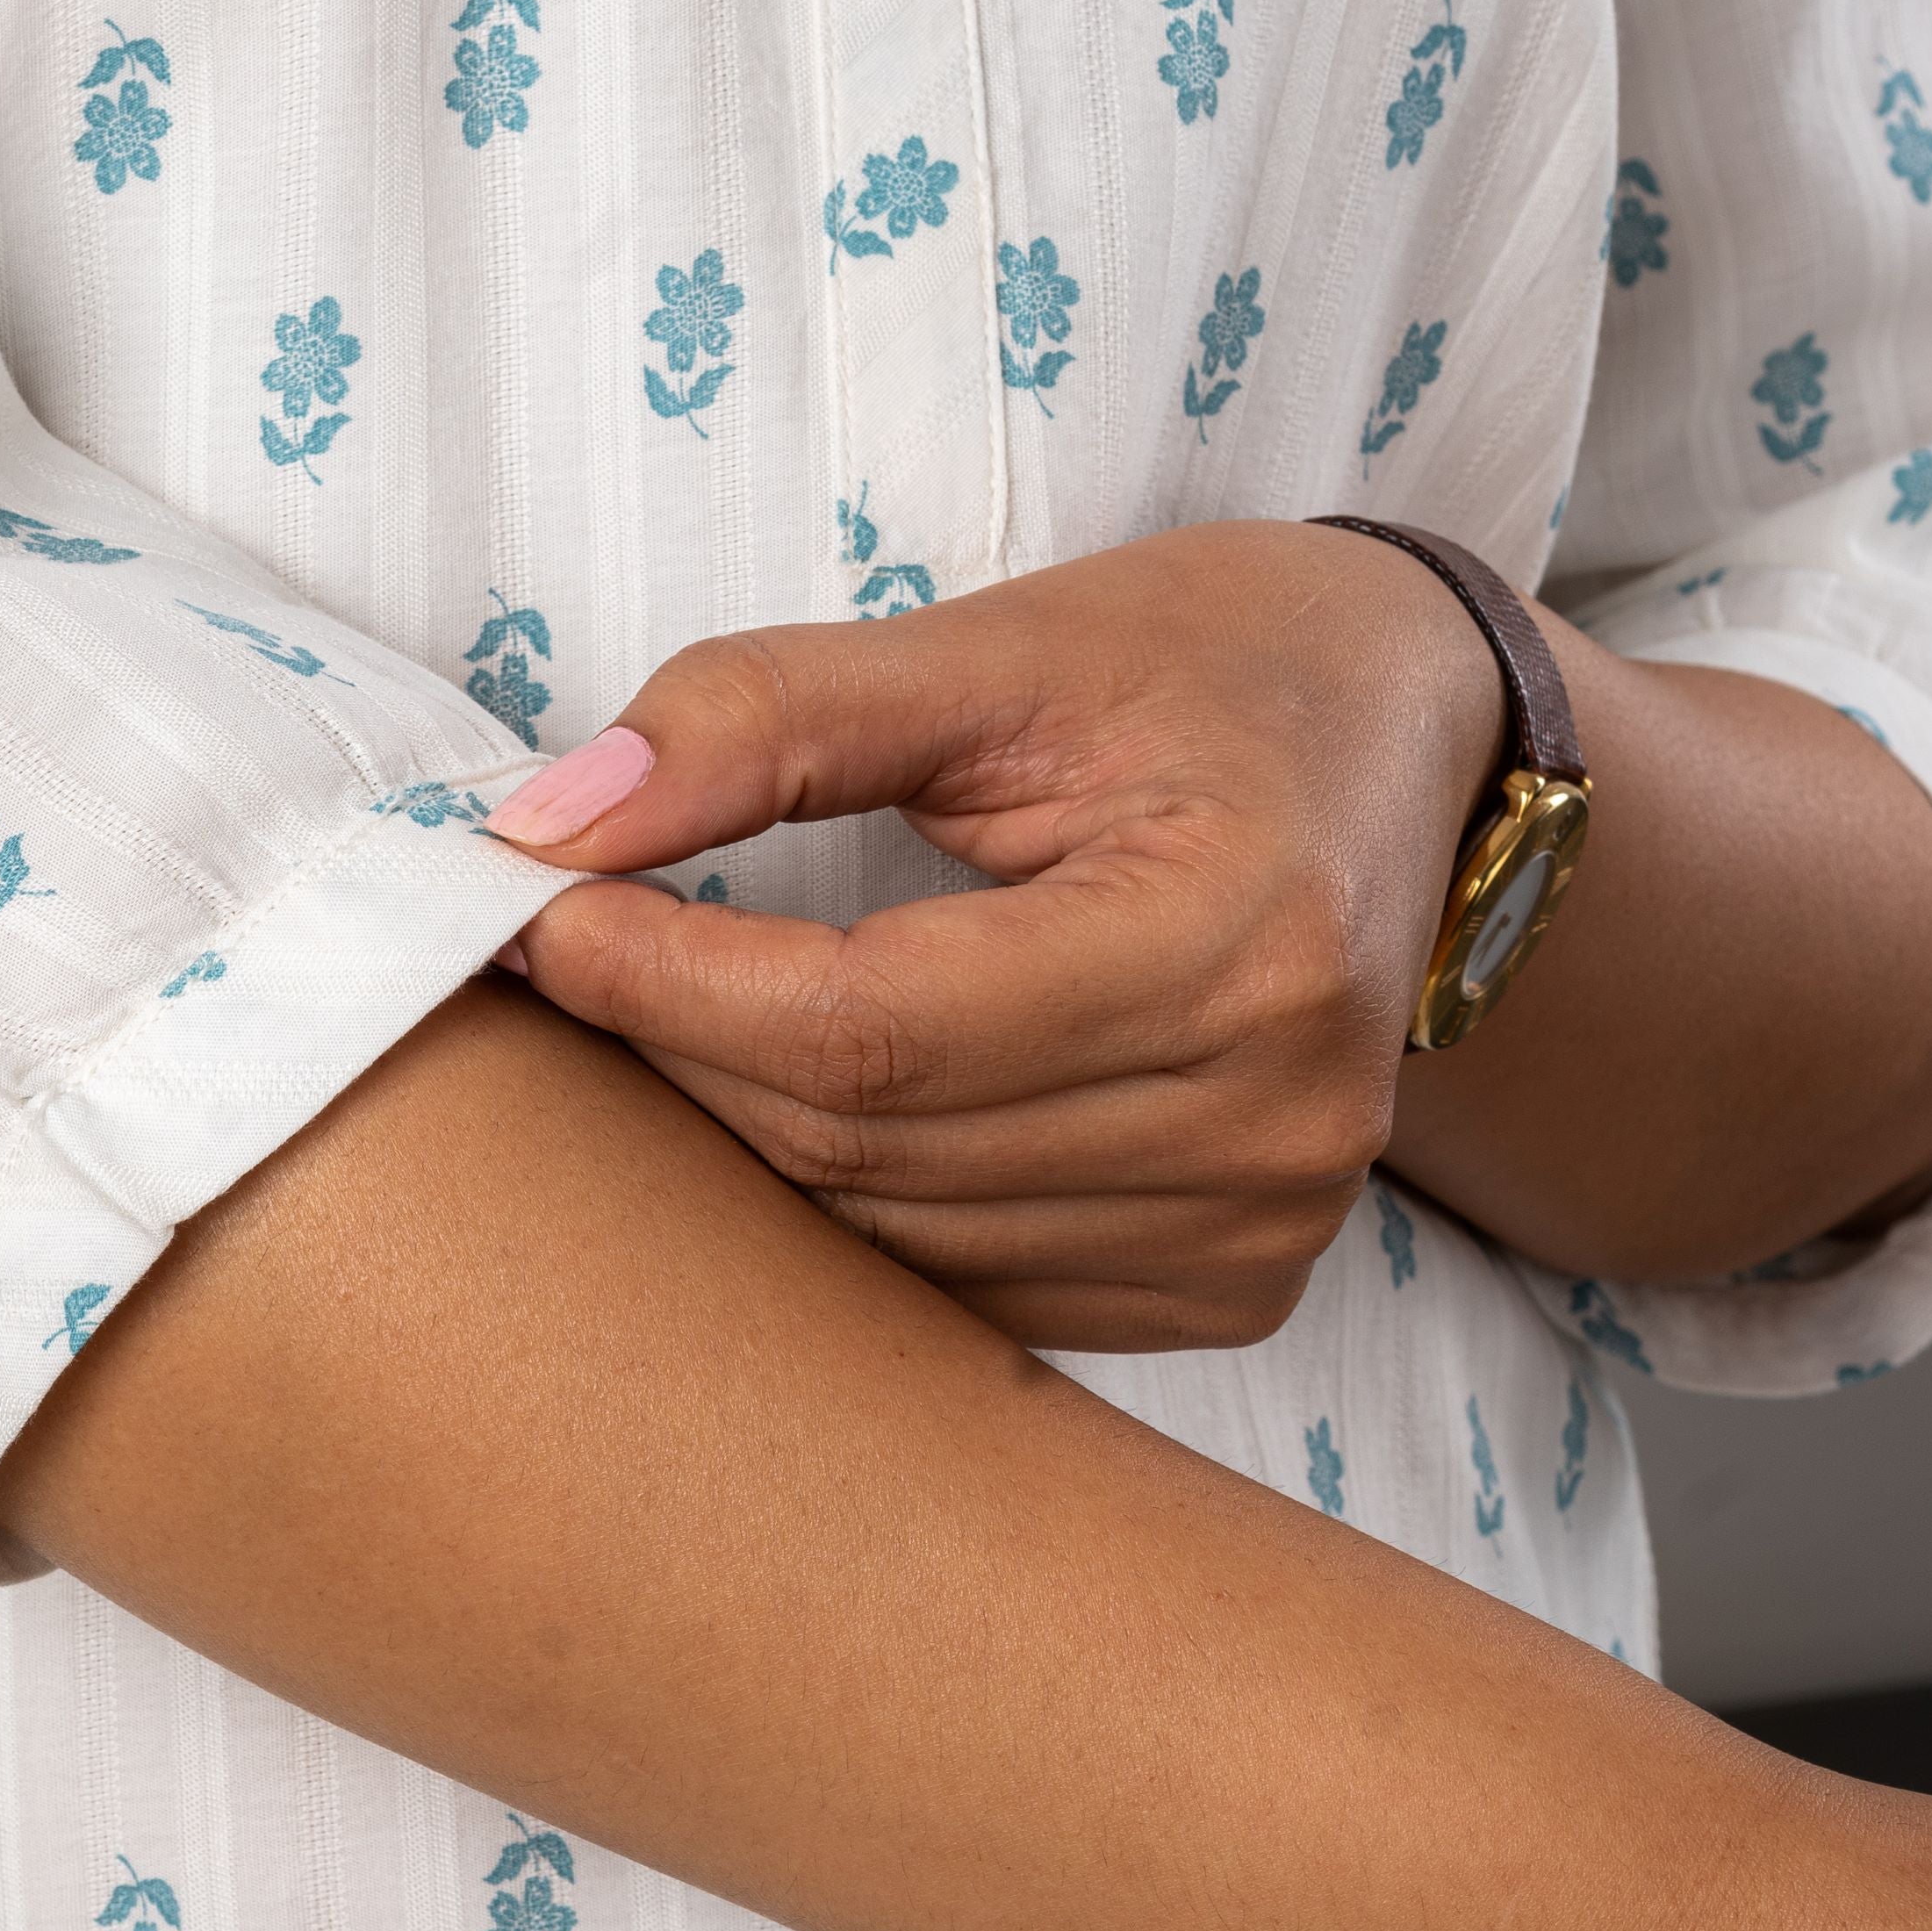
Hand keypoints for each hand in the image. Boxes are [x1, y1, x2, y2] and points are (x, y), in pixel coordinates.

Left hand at [485, 520, 1507, 1351]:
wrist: (1405, 745)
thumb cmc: (1204, 667)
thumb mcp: (998, 643)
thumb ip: (768, 715)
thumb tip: (549, 818)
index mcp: (1232, 940)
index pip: (869, 1028)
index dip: (663, 982)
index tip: (526, 908)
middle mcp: (1271, 1118)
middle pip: (866, 1145)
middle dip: (673, 1051)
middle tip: (555, 950)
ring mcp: (1262, 1227)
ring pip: (889, 1241)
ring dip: (737, 1138)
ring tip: (657, 1014)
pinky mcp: (1232, 1286)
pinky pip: (962, 1287)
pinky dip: (848, 1203)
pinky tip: (793, 1099)